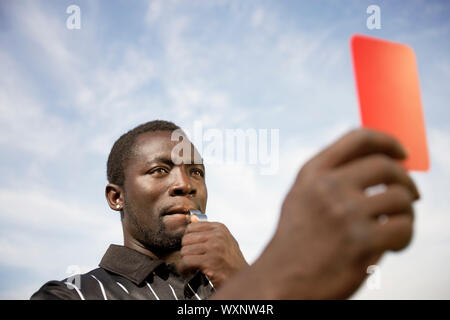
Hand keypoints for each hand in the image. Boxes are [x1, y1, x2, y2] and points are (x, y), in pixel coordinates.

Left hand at [178, 221, 247, 287]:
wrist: (242, 279)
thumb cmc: (231, 261)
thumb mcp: (224, 241)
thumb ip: (208, 231)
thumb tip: (192, 218)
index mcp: (219, 228)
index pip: (191, 227)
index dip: (189, 240)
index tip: (193, 249)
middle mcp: (217, 236)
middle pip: (186, 239)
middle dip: (186, 251)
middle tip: (191, 260)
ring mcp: (214, 248)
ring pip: (184, 251)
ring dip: (185, 261)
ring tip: (192, 267)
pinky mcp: (209, 262)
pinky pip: (186, 261)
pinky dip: (184, 269)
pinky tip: (190, 272)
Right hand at [213, 128, 419, 298]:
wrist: (282, 279)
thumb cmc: (296, 240)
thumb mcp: (301, 197)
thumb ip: (331, 177)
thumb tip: (380, 163)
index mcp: (312, 173)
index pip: (358, 138)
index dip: (387, 141)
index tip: (402, 153)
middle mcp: (328, 187)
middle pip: (386, 166)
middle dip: (406, 179)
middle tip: (411, 195)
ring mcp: (345, 213)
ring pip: (401, 197)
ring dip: (407, 212)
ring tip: (397, 225)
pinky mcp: (362, 241)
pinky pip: (404, 227)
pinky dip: (405, 236)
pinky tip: (393, 245)